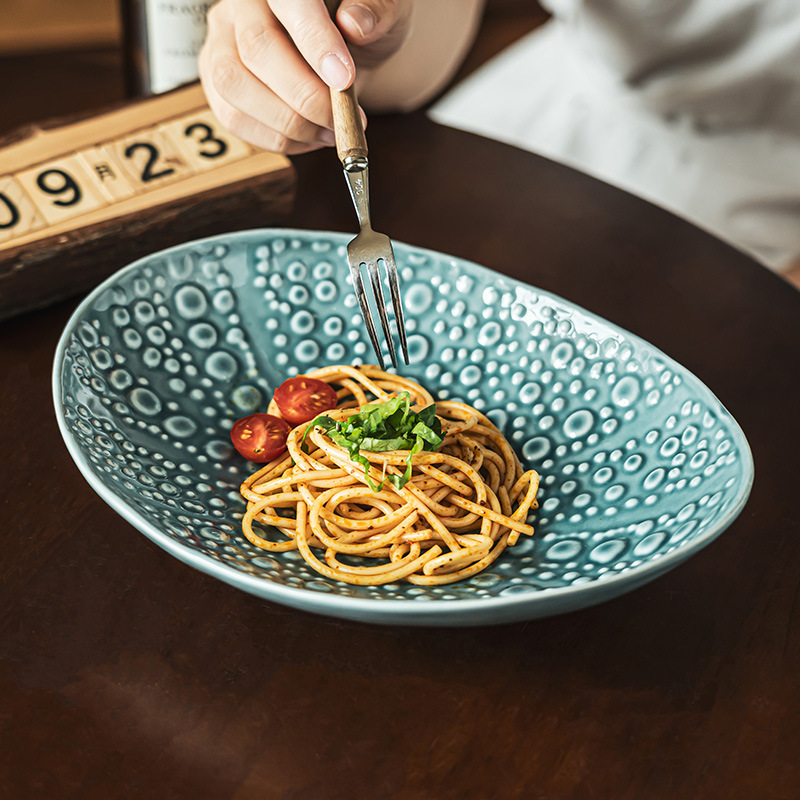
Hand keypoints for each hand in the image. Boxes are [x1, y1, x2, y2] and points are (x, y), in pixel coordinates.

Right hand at [199, 0, 412, 153]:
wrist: (342, 51)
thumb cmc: (360, 25)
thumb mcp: (383, 12)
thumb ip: (376, 12)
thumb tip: (355, 23)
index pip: (289, 2)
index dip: (314, 41)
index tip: (344, 79)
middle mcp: (242, 5)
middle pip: (256, 48)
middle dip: (304, 96)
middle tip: (341, 119)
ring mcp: (222, 42)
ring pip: (235, 87)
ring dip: (288, 124)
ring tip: (328, 132)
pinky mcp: (217, 81)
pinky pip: (233, 118)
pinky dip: (275, 139)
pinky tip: (308, 137)